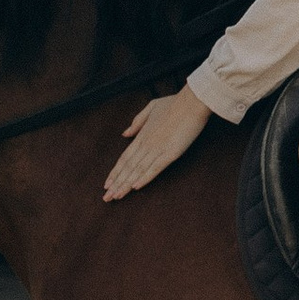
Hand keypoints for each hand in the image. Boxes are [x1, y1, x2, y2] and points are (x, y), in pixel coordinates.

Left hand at [103, 84, 213, 200]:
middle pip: (128, 167)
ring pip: (138, 170)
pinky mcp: (171, 152)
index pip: (124, 157)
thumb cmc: (175, 103)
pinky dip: (144, 178)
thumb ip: (137, 122)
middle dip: (116, 183)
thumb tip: (125, 133)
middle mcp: (147, 143)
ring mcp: (158, 148)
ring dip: (126, 184)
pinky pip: (155, 168)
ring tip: (116, 197)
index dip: (115, 172)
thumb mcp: (151, 107)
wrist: (192, 101)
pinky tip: (136, 187)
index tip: (106, 184)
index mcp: (142, 135)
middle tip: (106, 198)